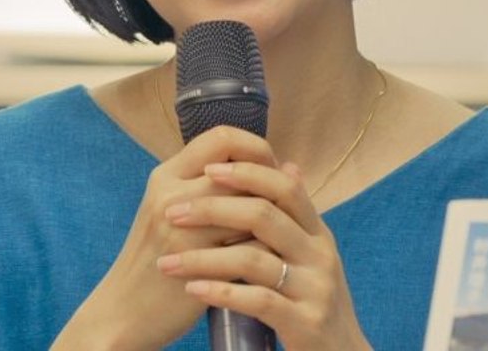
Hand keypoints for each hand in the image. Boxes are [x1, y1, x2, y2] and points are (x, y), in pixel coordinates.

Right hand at [53, 126, 278, 349]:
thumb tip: (287, 166)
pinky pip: (250, 244)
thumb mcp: (175, 212)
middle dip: (271, 185)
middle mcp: (170, 193)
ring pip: (250, 205)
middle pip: (240, 171)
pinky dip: (267, 248)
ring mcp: (182, 227)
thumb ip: (217, 187)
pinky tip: (271, 257)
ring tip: (279, 230)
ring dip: (272, 218)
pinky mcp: (195, 261)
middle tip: (284, 204)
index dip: (256, 148)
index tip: (270, 171)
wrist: (125, 310)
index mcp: (167, 175)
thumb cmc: (158, 259)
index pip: (222, 137)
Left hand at [154, 156, 372, 350]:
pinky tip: (193, 290)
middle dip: (212, 209)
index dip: (248, 172)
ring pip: (254, 259)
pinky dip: (221, 292)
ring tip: (168, 263)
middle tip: (172, 213)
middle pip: (264, 215)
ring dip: (203, 258)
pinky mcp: (306, 323)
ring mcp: (315, 289)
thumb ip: (295, 216)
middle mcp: (320, 255)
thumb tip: (288, 164)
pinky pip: (258, 301)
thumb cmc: (313, 301)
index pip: (286, 187)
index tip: (207, 169)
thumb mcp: (310, 254)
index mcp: (318, 233)